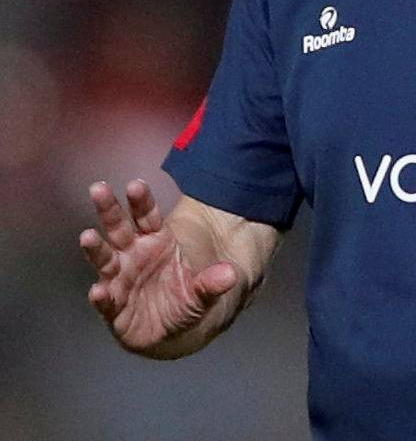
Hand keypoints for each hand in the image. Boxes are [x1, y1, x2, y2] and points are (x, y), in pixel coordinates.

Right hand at [80, 179, 241, 354]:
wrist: (171, 329)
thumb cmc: (183, 297)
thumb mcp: (203, 291)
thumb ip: (212, 282)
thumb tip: (230, 275)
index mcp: (156, 240)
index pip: (147, 215)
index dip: (141, 200)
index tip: (135, 185)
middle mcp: (133, 254)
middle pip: (119, 228)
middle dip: (109, 209)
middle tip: (98, 189)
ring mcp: (121, 279)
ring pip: (105, 258)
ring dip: (96, 248)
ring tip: (87, 236)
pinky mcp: (114, 306)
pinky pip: (107, 300)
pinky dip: (102, 296)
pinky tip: (98, 292)